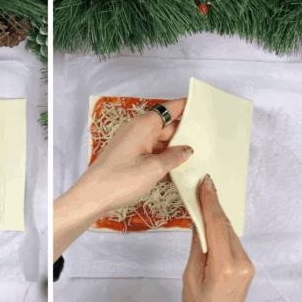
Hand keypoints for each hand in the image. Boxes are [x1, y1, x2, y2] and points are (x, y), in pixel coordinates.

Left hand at [74, 98, 193, 211]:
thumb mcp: (154, 169)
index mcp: (144, 125)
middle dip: (185, 132)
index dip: (187, 106)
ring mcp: (133, 143)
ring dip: (175, 148)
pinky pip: (152, 151)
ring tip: (198, 155)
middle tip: (208, 139)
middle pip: (167, 125)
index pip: (170, 108)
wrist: (92, 196)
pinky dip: (163, 157)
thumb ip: (174, 157)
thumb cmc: (122, 179)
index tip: (204, 106)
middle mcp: (138, 130)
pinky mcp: (129, 156)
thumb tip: (188, 149)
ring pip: (160, 140)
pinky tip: (177, 168)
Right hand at [182, 174, 253, 301]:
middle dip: (213, 207)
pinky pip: (233, 243)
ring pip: (230, 233)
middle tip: (202, 187)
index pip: (216, 225)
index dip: (210, 202)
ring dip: (217, 219)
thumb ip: (197, 247)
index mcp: (224, 266)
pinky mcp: (248, 267)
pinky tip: (212, 226)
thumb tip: (198, 221)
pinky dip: (222, 232)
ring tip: (204, 204)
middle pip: (224, 226)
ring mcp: (248, 265)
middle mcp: (241, 263)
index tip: (206, 183)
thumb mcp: (191, 276)